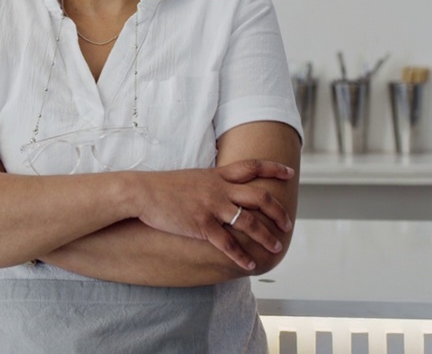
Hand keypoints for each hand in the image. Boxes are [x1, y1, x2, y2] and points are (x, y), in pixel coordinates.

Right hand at [133, 160, 294, 270]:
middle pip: (259, 197)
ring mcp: (211, 206)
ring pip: (249, 222)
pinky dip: (241, 255)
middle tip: (287, 223)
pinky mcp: (201, 224)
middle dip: (277, 211)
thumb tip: (224, 187)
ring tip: (276, 247)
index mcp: (217, 175)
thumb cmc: (163, 186)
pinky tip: (250, 265)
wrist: (141, 192)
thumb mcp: (192, 177)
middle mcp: (219, 189)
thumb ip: (212, 182)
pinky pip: (227, 242)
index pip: (252, 166)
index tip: (290, 173)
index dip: (273, 169)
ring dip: (266, 236)